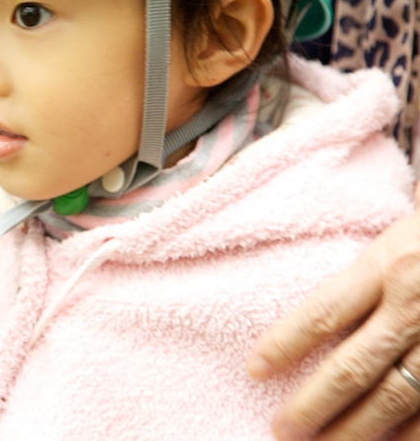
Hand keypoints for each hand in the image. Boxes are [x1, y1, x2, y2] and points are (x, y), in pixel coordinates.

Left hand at [246, 200, 419, 439]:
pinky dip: (413, 434)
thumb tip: (318, 319)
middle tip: (281, 431)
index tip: (253, 370)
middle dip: (313, 405)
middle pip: (354, 367)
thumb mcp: (398, 235)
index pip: (323, 312)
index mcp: (388, 266)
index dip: (284, 345)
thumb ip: (364, 275)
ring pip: (396, 397)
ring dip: (357, 430)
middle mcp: (415, 306)